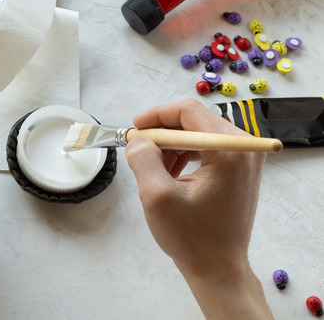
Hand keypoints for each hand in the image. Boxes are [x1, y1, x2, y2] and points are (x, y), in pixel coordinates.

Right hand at [125, 99, 270, 318]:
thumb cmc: (191, 237)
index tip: (134, 130)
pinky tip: (170, 176)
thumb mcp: (156, 196)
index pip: (188, 112)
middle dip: (162, 134)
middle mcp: (244, 149)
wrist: (218, 268)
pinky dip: (184, 156)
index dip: (156, 116)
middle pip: (194, 120)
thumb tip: (138, 139)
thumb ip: (143, 159)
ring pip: (197, 134)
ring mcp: (245, 159)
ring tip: (154, 170)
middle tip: (139, 152)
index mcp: (229, 151)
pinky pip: (206, 148)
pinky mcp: (240, 169)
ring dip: (171, 147)